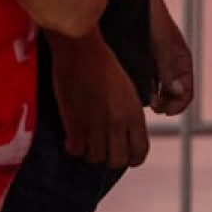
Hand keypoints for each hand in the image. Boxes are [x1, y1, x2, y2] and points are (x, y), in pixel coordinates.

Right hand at [49, 32, 147, 168]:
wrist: (81, 50)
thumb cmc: (103, 62)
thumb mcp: (126, 89)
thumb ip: (127, 112)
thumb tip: (124, 129)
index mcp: (134, 113)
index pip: (140, 152)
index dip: (132, 158)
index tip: (124, 155)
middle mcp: (118, 123)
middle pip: (118, 161)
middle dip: (109, 157)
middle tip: (100, 147)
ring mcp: (96, 125)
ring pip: (95, 158)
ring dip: (89, 151)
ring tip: (84, 139)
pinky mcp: (75, 124)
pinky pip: (76, 150)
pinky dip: (73, 147)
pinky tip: (71, 137)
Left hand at [147, 0, 192, 116]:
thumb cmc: (149, 15)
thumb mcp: (162, 44)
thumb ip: (170, 68)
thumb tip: (179, 93)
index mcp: (182, 61)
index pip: (186, 95)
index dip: (177, 106)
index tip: (162, 109)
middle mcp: (171, 65)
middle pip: (172, 97)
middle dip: (163, 104)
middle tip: (150, 105)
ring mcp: (156, 63)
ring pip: (158, 91)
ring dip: (151, 98)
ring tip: (140, 96)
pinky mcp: (141, 61)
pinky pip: (145, 82)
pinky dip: (141, 89)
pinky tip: (131, 86)